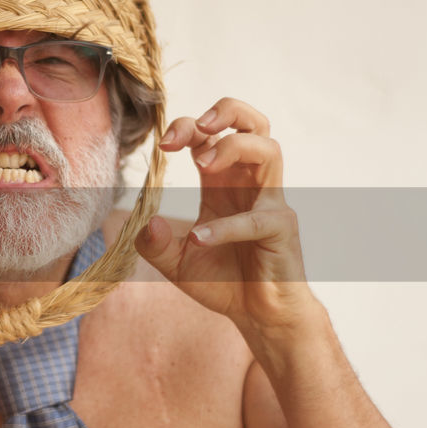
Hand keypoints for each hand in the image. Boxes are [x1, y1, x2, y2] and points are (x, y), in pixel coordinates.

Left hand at [135, 98, 315, 332]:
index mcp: (223, 183)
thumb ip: (154, 246)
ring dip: (232, 147)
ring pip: (268, 150)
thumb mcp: (176, 264)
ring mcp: (271, 203)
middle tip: (198, 128)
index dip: (188, 128)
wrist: (258, 317)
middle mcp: (250, 185)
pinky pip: (257, 217)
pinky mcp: (281, 229)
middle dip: (226, 111)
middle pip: (254, 123)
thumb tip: (145, 222)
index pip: (211, 136)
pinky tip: (200, 239)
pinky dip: (226, 226)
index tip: (164, 143)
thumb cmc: (224, 283)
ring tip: (201, 166)